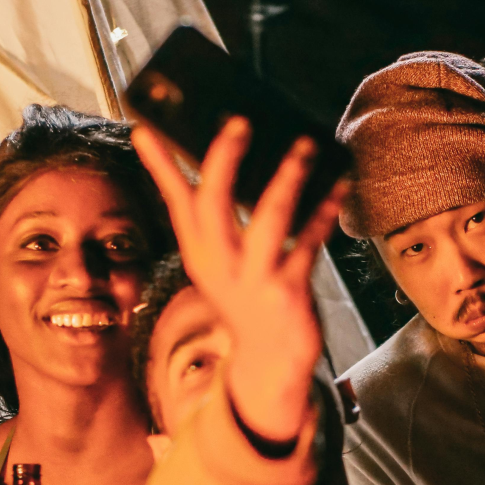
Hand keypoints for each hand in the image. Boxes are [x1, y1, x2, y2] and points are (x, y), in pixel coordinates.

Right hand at [133, 118, 345, 442]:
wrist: (268, 362)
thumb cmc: (247, 299)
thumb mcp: (219, 262)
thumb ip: (214, 218)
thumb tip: (221, 163)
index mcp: (199, 253)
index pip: (175, 202)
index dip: (160, 166)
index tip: (145, 131)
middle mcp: (219, 265)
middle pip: (212, 204)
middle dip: (224, 160)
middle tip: (239, 122)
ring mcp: (253, 279)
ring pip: (268, 219)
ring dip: (288, 177)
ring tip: (305, 146)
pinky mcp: (287, 291)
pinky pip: (309, 242)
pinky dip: (325, 211)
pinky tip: (339, 186)